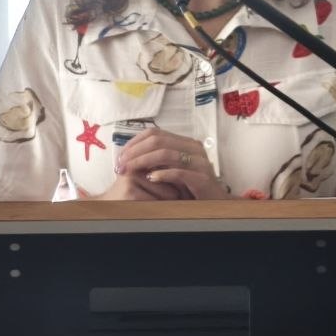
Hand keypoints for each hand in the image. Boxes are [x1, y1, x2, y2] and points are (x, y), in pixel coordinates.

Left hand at [108, 127, 232, 200]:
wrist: (215, 201)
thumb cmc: (190, 186)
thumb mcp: (172, 168)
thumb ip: (157, 159)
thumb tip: (129, 154)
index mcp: (185, 142)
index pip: (155, 133)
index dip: (134, 142)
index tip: (120, 156)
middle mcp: (194, 148)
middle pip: (158, 141)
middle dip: (134, 152)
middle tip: (120, 165)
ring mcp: (199, 162)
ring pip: (166, 154)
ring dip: (142, 162)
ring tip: (129, 171)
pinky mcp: (202, 178)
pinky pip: (178, 172)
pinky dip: (161, 174)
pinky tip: (149, 179)